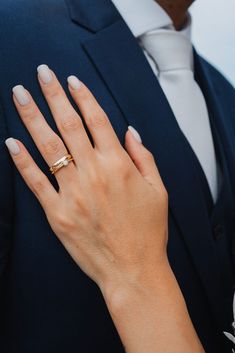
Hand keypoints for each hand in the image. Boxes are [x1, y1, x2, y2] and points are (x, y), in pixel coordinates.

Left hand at [5, 65, 167, 298]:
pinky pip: (35, 182)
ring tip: (19, 94)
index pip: (97, 120)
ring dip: (32, 117)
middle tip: (41, 72)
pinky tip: (11, 141)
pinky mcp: (57, 214)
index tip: (71, 80)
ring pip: (48, 146)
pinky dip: (22, 160)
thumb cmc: (148, 230)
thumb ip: (142, 156)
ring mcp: (73, 193)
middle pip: (69, 125)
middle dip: (53, 95)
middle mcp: (94, 173)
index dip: (83, 97)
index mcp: (119, 165)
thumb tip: (129, 130)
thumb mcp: (158, 189)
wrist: (133, 270)